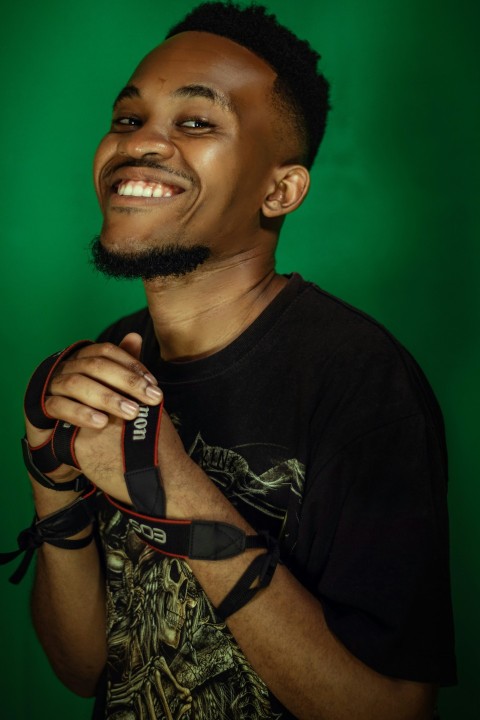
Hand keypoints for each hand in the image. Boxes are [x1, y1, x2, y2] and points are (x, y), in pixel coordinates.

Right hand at [25, 333, 162, 488]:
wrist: (57, 439)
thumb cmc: (88, 408)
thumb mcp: (109, 388)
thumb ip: (122, 366)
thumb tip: (136, 337)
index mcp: (83, 358)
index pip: (108, 351)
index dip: (132, 365)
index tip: (154, 384)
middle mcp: (66, 366)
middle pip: (96, 366)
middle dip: (128, 382)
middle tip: (153, 398)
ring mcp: (51, 385)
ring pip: (77, 384)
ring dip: (108, 398)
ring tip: (132, 412)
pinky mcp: (41, 407)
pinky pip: (59, 406)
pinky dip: (82, 413)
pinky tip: (103, 422)